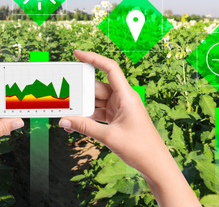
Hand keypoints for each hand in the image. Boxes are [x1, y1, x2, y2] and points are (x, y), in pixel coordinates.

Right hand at [59, 50, 199, 206]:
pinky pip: (98, 112)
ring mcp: (120, 109)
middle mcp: (123, 99)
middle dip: (80, 91)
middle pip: (97, 87)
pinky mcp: (117, 119)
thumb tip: (64, 121)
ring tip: (66, 112)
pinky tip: (74, 124)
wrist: (155, 165)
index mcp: (127, 96)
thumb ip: (85, 127)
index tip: (77, 53)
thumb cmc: (140, 148)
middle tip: (63, 93)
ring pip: (96, 101)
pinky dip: (87, 117)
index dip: (93, 58)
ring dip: (82, 107)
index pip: (110, 68)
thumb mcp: (109, 136)